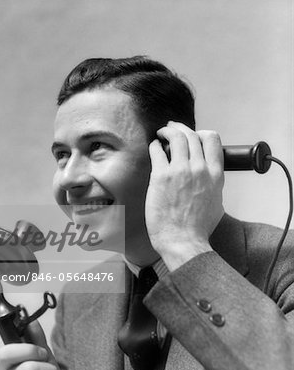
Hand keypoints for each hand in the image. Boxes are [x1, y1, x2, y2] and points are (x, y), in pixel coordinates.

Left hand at [146, 121, 224, 269]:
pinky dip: (155, 145)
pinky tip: (153, 148)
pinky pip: (157, 151)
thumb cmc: (198, 228)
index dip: (201, 133)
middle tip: (172, 128)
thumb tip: (207, 178)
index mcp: (215, 175)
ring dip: (167, 131)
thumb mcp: (216, 203)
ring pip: (176, 137)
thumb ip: (213, 185)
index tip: (193, 135)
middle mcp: (200, 168)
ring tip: (161, 133)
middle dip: (180, 128)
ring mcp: (180, 171)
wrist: (183, 241)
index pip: (213, 139)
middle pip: (192, 134)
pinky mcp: (161, 176)